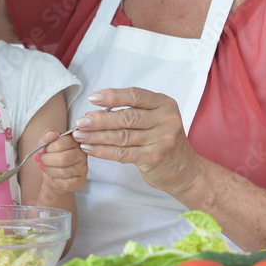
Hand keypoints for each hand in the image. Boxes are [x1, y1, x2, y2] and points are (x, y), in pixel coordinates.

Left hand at [34, 129, 86, 192]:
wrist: (52, 174)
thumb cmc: (50, 156)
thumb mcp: (45, 142)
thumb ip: (47, 135)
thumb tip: (52, 134)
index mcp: (75, 141)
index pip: (62, 142)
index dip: (48, 147)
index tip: (41, 150)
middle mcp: (82, 154)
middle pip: (63, 158)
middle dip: (46, 160)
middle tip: (39, 159)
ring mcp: (82, 168)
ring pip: (63, 171)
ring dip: (48, 170)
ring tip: (44, 167)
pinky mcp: (80, 181)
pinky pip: (65, 183)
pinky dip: (55, 180)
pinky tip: (53, 176)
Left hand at [71, 87, 201, 194]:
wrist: (185, 170)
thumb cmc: (162, 140)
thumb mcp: (154, 119)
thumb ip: (130, 113)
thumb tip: (93, 113)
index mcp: (164, 104)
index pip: (135, 96)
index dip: (112, 96)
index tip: (92, 98)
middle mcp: (166, 120)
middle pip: (126, 117)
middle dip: (99, 120)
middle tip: (80, 122)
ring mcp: (162, 140)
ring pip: (122, 136)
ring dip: (96, 136)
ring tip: (79, 136)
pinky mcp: (154, 158)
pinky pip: (122, 153)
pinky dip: (102, 151)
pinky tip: (89, 149)